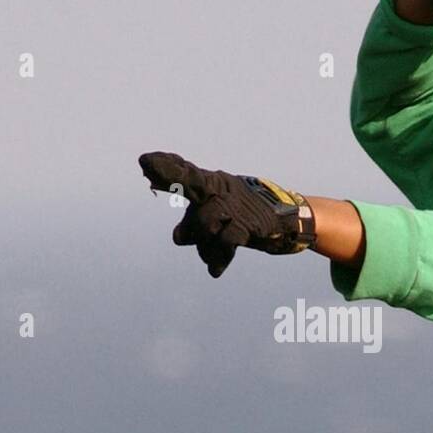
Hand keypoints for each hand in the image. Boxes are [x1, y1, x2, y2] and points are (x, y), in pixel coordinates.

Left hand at [138, 151, 315, 277]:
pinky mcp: (250, 224)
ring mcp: (236, 206)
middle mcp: (222, 190)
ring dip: (203, 245)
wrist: (289, 217)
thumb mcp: (218, 216)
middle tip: (146, 165)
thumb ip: (194, 225)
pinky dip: (218, 257)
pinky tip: (214, 271)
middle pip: (192, 183)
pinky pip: (226, 240)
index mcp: (212, 184)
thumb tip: (178, 237)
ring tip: (209, 257)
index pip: (185, 174)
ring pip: (205, 223)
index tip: (143, 161)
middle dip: (170, 175)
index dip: (166, 167)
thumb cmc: (245, 215)